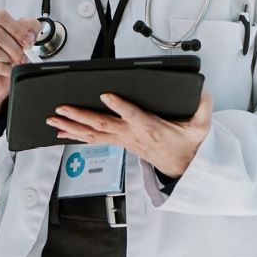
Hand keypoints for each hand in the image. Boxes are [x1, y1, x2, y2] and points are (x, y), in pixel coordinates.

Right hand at [0, 3, 40, 118]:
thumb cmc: (3, 54)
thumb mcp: (18, 36)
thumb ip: (27, 28)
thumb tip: (30, 32)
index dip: (17, 29)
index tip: (27, 40)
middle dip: (14, 46)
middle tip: (22, 54)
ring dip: (9, 58)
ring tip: (12, 62)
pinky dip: (5, 69)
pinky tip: (6, 69)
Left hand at [48, 90, 212, 178]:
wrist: (182, 166)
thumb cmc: (186, 144)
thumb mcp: (200, 127)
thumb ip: (202, 107)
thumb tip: (202, 91)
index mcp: (150, 127)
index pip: (133, 116)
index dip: (119, 107)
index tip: (106, 96)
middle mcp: (132, 134)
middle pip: (103, 124)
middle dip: (80, 116)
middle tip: (62, 108)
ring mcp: (123, 139)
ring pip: (93, 133)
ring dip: (72, 126)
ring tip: (54, 119)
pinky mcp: (119, 142)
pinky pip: (93, 139)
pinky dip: (76, 135)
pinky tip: (62, 131)